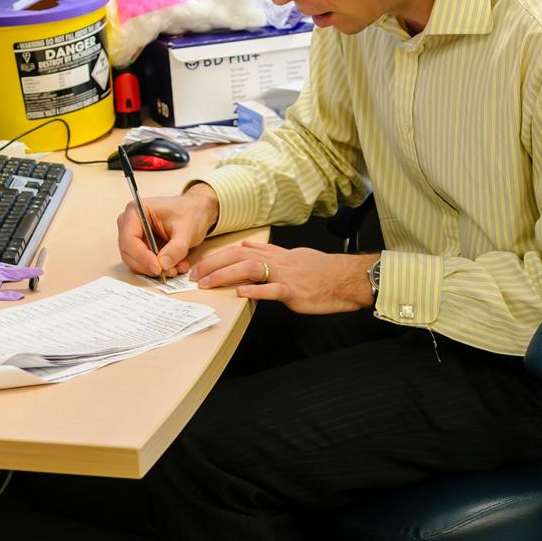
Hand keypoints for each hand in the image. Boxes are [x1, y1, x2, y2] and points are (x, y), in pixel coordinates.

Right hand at [117, 184, 219, 277]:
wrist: (195, 212)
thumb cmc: (188, 213)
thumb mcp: (187, 229)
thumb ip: (176, 248)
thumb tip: (163, 265)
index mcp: (136, 211)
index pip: (129, 238)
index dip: (141, 256)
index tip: (158, 268)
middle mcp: (129, 224)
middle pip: (128, 252)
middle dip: (148, 266)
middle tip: (169, 271)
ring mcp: (133, 236)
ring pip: (134, 261)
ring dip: (154, 270)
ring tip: (175, 269)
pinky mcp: (139, 247)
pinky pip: (142, 264)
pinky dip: (157, 269)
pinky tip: (174, 266)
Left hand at [190, 241, 375, 314]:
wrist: (348, 278)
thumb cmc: (323, 271)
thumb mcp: (295, 255)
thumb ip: (270, 253)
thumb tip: (248, 246)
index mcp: (277, 255)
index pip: (242, 250)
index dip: (219, 256)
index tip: (201, 263)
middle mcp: (278, 261)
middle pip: (239, 256)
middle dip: (213, 264)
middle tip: (194, 275)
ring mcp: (285, 276)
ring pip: (250, 269)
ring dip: (225, 275)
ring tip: (206, 283)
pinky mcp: (294, 292)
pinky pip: (271, 290)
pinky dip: (254, 291)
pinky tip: (238, 294)